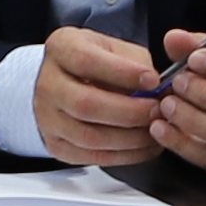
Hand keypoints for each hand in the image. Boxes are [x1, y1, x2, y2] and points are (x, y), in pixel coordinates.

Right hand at [31, 27, 163, 166]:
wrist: (64, 82)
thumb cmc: (96, 62)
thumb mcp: (114, 48)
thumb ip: (135, 63)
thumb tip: (158, 90)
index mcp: (61, 49)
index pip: (86, 61)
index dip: (122, 73)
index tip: (153, 80)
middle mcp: (47, 84)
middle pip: (86, 104)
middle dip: (130, 112)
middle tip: (157, 110)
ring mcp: (47, 118)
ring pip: (89, 137)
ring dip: (130, 138)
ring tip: (155, 130)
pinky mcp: (55, 144)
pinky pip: (91, 157)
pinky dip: (124, 155)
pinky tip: (143, 146)